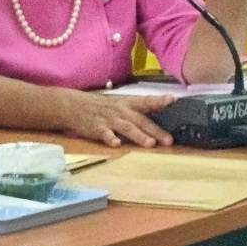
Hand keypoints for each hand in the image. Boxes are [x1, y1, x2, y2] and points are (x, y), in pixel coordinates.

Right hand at [60, 91, 180, 147]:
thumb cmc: (99, 106)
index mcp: (127, 103)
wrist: (72, 105)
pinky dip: (111, 139)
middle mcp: (120, 110)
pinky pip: (105, 134)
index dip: (160, 101)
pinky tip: (117, 145)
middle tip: (169, 140)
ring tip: (150, 144)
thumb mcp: (118, 104)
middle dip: (155, 130)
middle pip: (140, 120)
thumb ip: (135, 111)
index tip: (174, 100)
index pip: (146, 101)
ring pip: (126, 127)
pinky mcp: (96, 128)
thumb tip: (157, 119)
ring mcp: (109, 119)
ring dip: (139, 135)